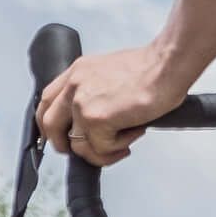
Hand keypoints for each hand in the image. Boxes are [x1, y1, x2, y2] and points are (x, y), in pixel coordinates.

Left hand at [36, 44, 187, 166]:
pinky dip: (120, 146)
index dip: (49, 124)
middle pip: (50, 126)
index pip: (47, 101)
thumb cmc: (152, 68)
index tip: (60, 136)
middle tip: (89, 151)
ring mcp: (82, 103)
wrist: (168, 65)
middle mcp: (74, 85)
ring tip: (126, 140)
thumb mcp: (112, 71)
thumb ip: (95, 90)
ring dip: (103, 150)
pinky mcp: (97, 119)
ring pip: (78, 145)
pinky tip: (136, 131)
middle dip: (65, 146)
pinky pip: (102, 148)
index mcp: (77, 72)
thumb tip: (98, 119)